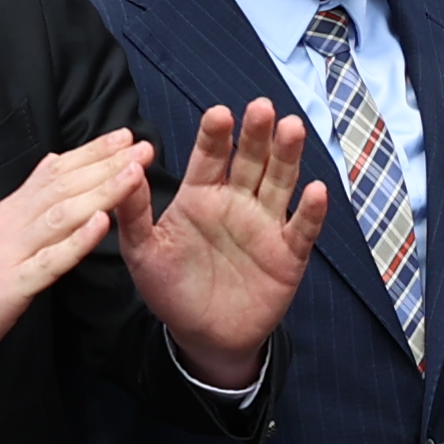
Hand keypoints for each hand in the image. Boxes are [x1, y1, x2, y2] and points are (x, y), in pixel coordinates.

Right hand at [0, 129, 153, 389]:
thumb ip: (25, 202)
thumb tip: (52, 164)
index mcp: (8, 213)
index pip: (54, 172)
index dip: (92, 152)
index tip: (126, 135)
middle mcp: (8, 225)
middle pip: (63, 186)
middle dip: (107, 165)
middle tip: (145, 146)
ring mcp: (7, 254)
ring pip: (60, 215)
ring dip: (100, 192)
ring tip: (133, 174)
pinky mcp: (7, 287)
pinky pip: (47, 262)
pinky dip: (75, 241)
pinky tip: (101, 225)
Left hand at [119, 100, 329, 378]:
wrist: (204, 337)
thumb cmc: (170, 289)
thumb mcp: (142, 252)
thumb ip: (133, 212)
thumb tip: (128, 168)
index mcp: (201, 194)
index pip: (209, 156)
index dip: (215, 135)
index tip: (218, 113)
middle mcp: (236, 201)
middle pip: (251, 160)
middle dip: (257, 134)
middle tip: (262, 107)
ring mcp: (266, 224)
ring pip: (280, 182)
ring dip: (287, 156)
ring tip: (292, 129)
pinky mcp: (289, 253)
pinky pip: (302, 228)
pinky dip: (311, 211)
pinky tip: (316, 190)